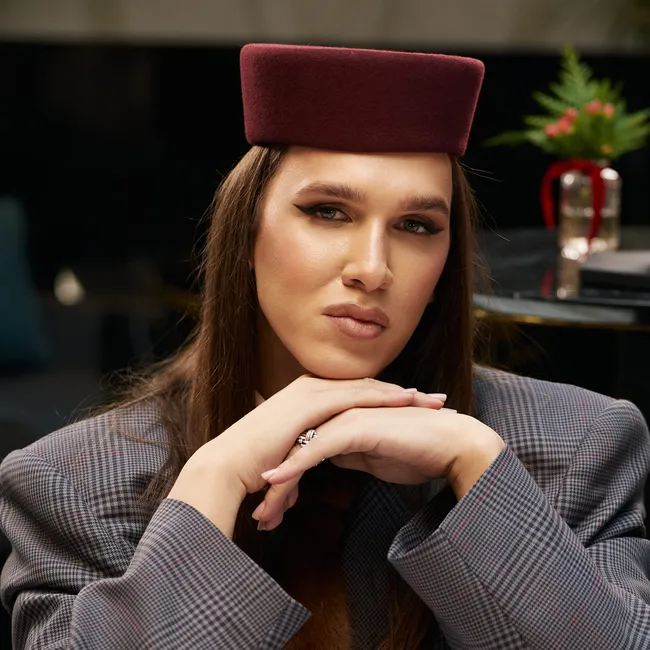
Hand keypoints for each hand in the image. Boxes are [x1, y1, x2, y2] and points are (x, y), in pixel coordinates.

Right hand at [166, 376, 445, 536]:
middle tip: (434, 398)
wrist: (227, 466)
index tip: (415, 406)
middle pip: (367, 386)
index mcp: (306, 397)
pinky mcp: (310, 403)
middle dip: (402, 392)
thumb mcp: (286, 455)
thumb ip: (300, 456)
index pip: (355, 395)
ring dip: (400, 392)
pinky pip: (354, 397)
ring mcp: (310, 392)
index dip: (386, 399)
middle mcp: (310, 387)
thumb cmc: (253, 466)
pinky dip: (383, 397)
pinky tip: (406, 400)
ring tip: (430, 399)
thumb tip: (303, 475)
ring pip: (366, 387)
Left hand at [256, 407, 503, 530]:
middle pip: (296, 449)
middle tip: (262, 517)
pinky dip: (295, 465)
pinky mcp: (354, 426)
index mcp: (341, 420)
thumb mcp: (372, 457)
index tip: (272, 509)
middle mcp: (338, 414)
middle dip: (277, 486)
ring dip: (281, 483)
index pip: (303, 449)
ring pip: (301, 449)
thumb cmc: (417, 452)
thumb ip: (349, 453)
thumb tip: (330, 458)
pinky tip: (276, 480)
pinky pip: (317, 446)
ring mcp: (345, 417)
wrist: (452, 444)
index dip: (286, 479)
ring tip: (264, 512)